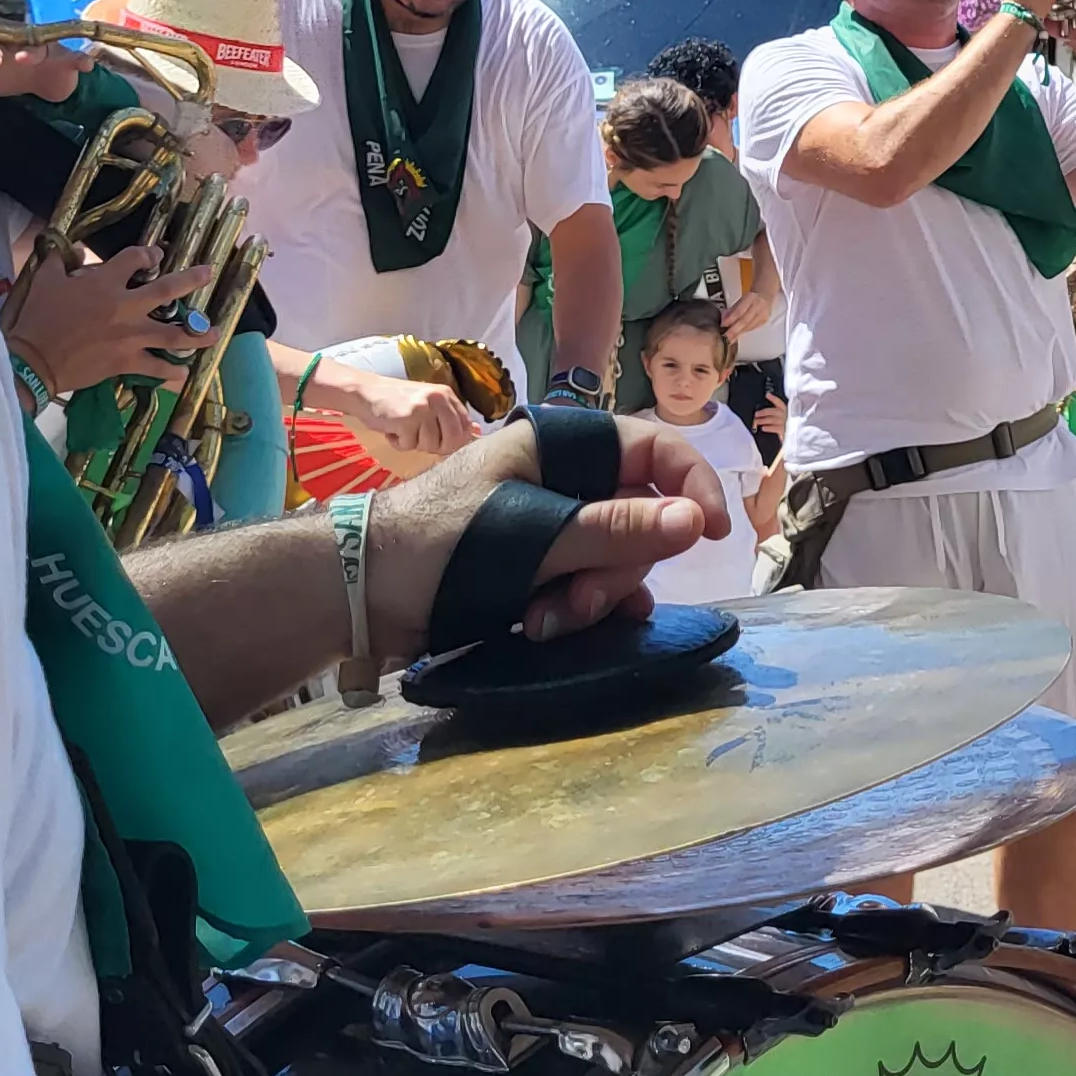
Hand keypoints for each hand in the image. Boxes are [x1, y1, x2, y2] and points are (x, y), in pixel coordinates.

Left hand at [0, 1, 85, 101]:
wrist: (41, 85)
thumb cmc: (3, 73)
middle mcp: (16, 34)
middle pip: (5, 29)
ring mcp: (42, 45)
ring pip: (36, 43)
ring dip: (31, 51)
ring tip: (25, 60)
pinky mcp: (65, 60)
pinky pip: (74, 57)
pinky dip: (80, 59)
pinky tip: (82, 63)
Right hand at [6, 246, 213, 390]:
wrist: (34, 359)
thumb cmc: (39, 317)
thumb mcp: (46, 279)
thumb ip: (61, 262)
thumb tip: (72, 250)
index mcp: (106, 282)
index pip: (135, 259)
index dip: (148, 254)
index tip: (155, 255)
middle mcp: (125, 306)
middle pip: (168, 289)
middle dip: (192, 279)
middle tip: (209, 274)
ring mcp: (130, 336)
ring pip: (173, 333)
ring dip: (198, 333)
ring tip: (217, 332)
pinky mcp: (127, 361)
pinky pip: (156, 367)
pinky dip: (171, 371)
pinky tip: (183, 373)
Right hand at [340, 368, 481, 461]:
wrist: (364, 392)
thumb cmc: (396, 401)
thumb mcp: (427, 404)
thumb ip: (450, 417)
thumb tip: (477, 433)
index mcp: (446, 395)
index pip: (465, 427)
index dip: (453, 441)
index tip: (437, 440)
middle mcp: (438, 399)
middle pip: (453, 440)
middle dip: (436, 446)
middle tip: (418, 437)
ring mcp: (423, 408)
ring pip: (430, 445)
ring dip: (413, 443)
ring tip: (401, 427)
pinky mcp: (407, 418)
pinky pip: (409, 445)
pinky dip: (398, 442)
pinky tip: (391, 429)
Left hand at [362, 414, 732, 651]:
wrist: (362, 594)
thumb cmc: (441, 547)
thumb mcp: (533, 539)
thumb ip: (616, 531)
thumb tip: (697, 523)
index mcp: (561, 447)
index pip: (654, 451)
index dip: (691, 487)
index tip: (713, 537)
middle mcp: (563, 480)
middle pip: (640, 517)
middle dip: (620, 566)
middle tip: (582, 601)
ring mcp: (550, 525)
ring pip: (616, 558)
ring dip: (593, 596)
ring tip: (549, 621)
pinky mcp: (536, 567)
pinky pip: (587, 583)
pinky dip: (579, 608)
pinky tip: (559, 628)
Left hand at [722, 286, 777, 339]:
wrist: (766, 296)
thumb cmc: (751, 298)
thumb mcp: (740, 300)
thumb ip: (732, 309)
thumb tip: (724, 318)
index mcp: (750, 298)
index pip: (740, 311)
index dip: (731, 319)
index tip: (723, 325)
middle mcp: (758, 306)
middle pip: (745, 321)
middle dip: (734, 330)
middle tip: (726, 337)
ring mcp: (763, 314)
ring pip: (749, 327)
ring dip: (738, 333)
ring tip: (730, 339)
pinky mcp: (764, 321)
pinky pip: (752, 328)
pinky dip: (744, 332)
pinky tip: (738, 336)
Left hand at [754, 392, 786, 435]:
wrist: (796, 437)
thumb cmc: (789, 426)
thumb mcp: (786, 418)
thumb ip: (778, 413)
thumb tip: (768, 407)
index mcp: (787, 411)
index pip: (780, 403)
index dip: (774, 398)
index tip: (767, 395)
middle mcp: (787, 416)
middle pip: (774, 411)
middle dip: (764, 412)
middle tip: (756, 414)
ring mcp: (786, 423)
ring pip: (772, 419)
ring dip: (763, 420)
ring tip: (757, 422)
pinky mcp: (785, 431)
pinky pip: (775, 428)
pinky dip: (768, 428)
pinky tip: (763, 428)